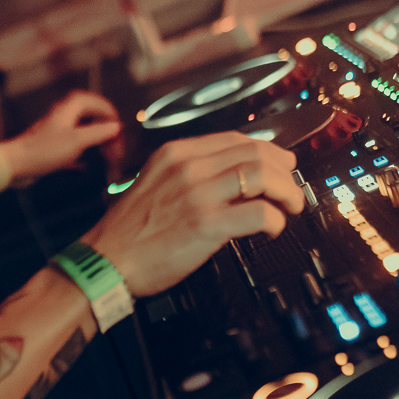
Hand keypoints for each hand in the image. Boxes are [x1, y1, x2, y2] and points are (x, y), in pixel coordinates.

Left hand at [3, 90, 121, 180]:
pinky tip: (85, 166)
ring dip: (96, 143)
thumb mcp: (77, 140)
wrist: (16, 163)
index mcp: (68, 110)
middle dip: (105, 132)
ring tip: (107, 158)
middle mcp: (62, 118)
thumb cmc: (44, 150)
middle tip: (115, 148)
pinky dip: (82, 155)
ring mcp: (56, 132)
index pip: (93, 101)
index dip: (108, 111)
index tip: (119, 125)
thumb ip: (99, 132)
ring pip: (83, 133)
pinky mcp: (51, 147)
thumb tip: (116, 126)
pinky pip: (72, 148)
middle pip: (90, 118)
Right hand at [85, 132, 301, 297]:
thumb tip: (227, 176)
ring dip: (287, 192)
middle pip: (255, 152)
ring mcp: (198, 194)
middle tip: (292, 186)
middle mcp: (188, 168)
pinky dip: (276, 220)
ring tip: (291, 206)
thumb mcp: (153, 183)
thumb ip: (186, 174)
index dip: (267, 149)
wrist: (106, 260)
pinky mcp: (206, 224)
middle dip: (284, 169)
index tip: (279, 162)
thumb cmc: (128, 231)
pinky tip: (273, 229)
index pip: (234, 139)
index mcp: (175, 154)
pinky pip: (259, 213)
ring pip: (263, 176)